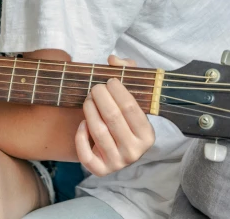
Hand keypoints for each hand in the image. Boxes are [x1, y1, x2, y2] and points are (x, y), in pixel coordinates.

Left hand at [75, 55, 155, 176]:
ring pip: (97, 131)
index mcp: (148, 136)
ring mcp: (117, 163)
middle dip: (100, 97)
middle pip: (112, 117)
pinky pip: (85, 153)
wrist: (114, 147)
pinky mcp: (100, 170)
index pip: (131, 108)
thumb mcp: (130, 96)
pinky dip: (80, 135)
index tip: (109, 80)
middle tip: (95, 87)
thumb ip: (126, 72)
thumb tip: (113, 59)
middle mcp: (135, 152)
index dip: (117, 90)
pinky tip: (83, 123)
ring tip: (88, 99)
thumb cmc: (123, 118)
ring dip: (89, 109)